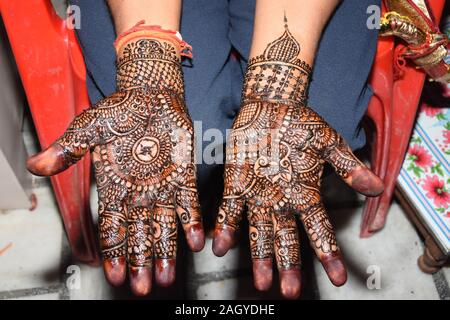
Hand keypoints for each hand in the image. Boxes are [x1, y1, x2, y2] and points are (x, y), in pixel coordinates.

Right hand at [27, 29, 203, 295]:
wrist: (150, 96)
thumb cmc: (118, 111)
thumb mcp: (88, 129)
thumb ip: (68, 149)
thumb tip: (37, 165)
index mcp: (114, 188)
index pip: (112, 228)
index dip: (113, 253)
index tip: (115, 276)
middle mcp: (139, 194)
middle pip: (138, 236)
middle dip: (140, 262)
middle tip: (144, 287)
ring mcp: (162, 187)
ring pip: (163, 227)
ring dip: (166, 252)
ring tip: (167, 277)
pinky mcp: (184, 177)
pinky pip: (188, 204)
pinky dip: (191, 223)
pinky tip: (196, 242)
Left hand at [212, 23, 382, 298]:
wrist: (271, 106)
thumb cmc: (301, 124)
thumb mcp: (328, 143)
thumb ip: (348, 165)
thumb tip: (377, 186)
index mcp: (305, 194)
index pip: (320, 229)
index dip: (329, 254)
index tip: (340, 277)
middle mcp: (281, 201)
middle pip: (287, 239)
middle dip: (289, 266)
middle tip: (290, 291)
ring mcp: (258, 195)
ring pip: (259, 232)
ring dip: (260, 256)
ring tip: (262, 281)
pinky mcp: (236, 184)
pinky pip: (230, 210)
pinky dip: (227, 227)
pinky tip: (222, 245)